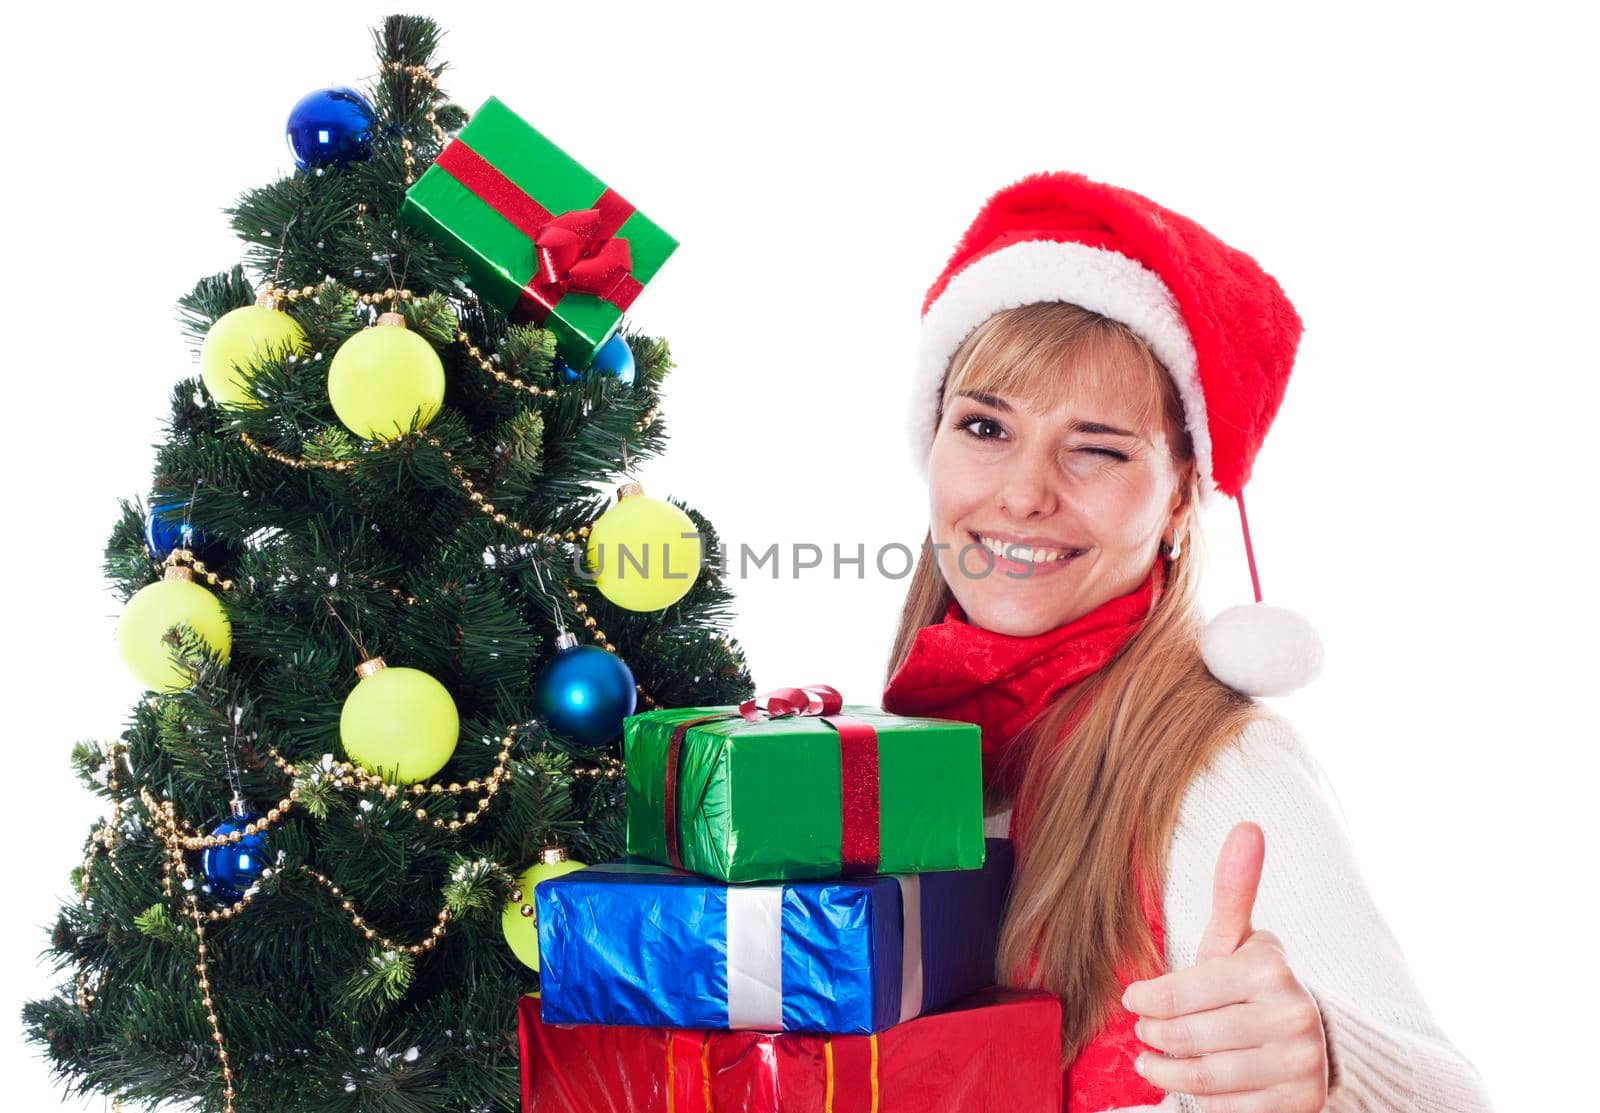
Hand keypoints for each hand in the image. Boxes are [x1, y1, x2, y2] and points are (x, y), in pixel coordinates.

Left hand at [1122, 821, 1328, 1111]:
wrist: (1312, 1041)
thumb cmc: (1252, 985)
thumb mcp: (1238, 939)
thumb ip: (1234, 888)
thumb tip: (1247, 826)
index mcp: (1267, 969)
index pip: (1181, 992)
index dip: (1147, 1000)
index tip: (1132, 1001)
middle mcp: (1292, 1015)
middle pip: (1190, 1037)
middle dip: (1156, 1036)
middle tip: (1143, 1034)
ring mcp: (1299, 1064)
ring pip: (1206, 1077)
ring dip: (1167, 1072)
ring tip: (1152, 1061)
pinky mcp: (1300, 1104)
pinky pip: (1228, 1110)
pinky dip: (1201, 1101)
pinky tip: (1188, 1085)